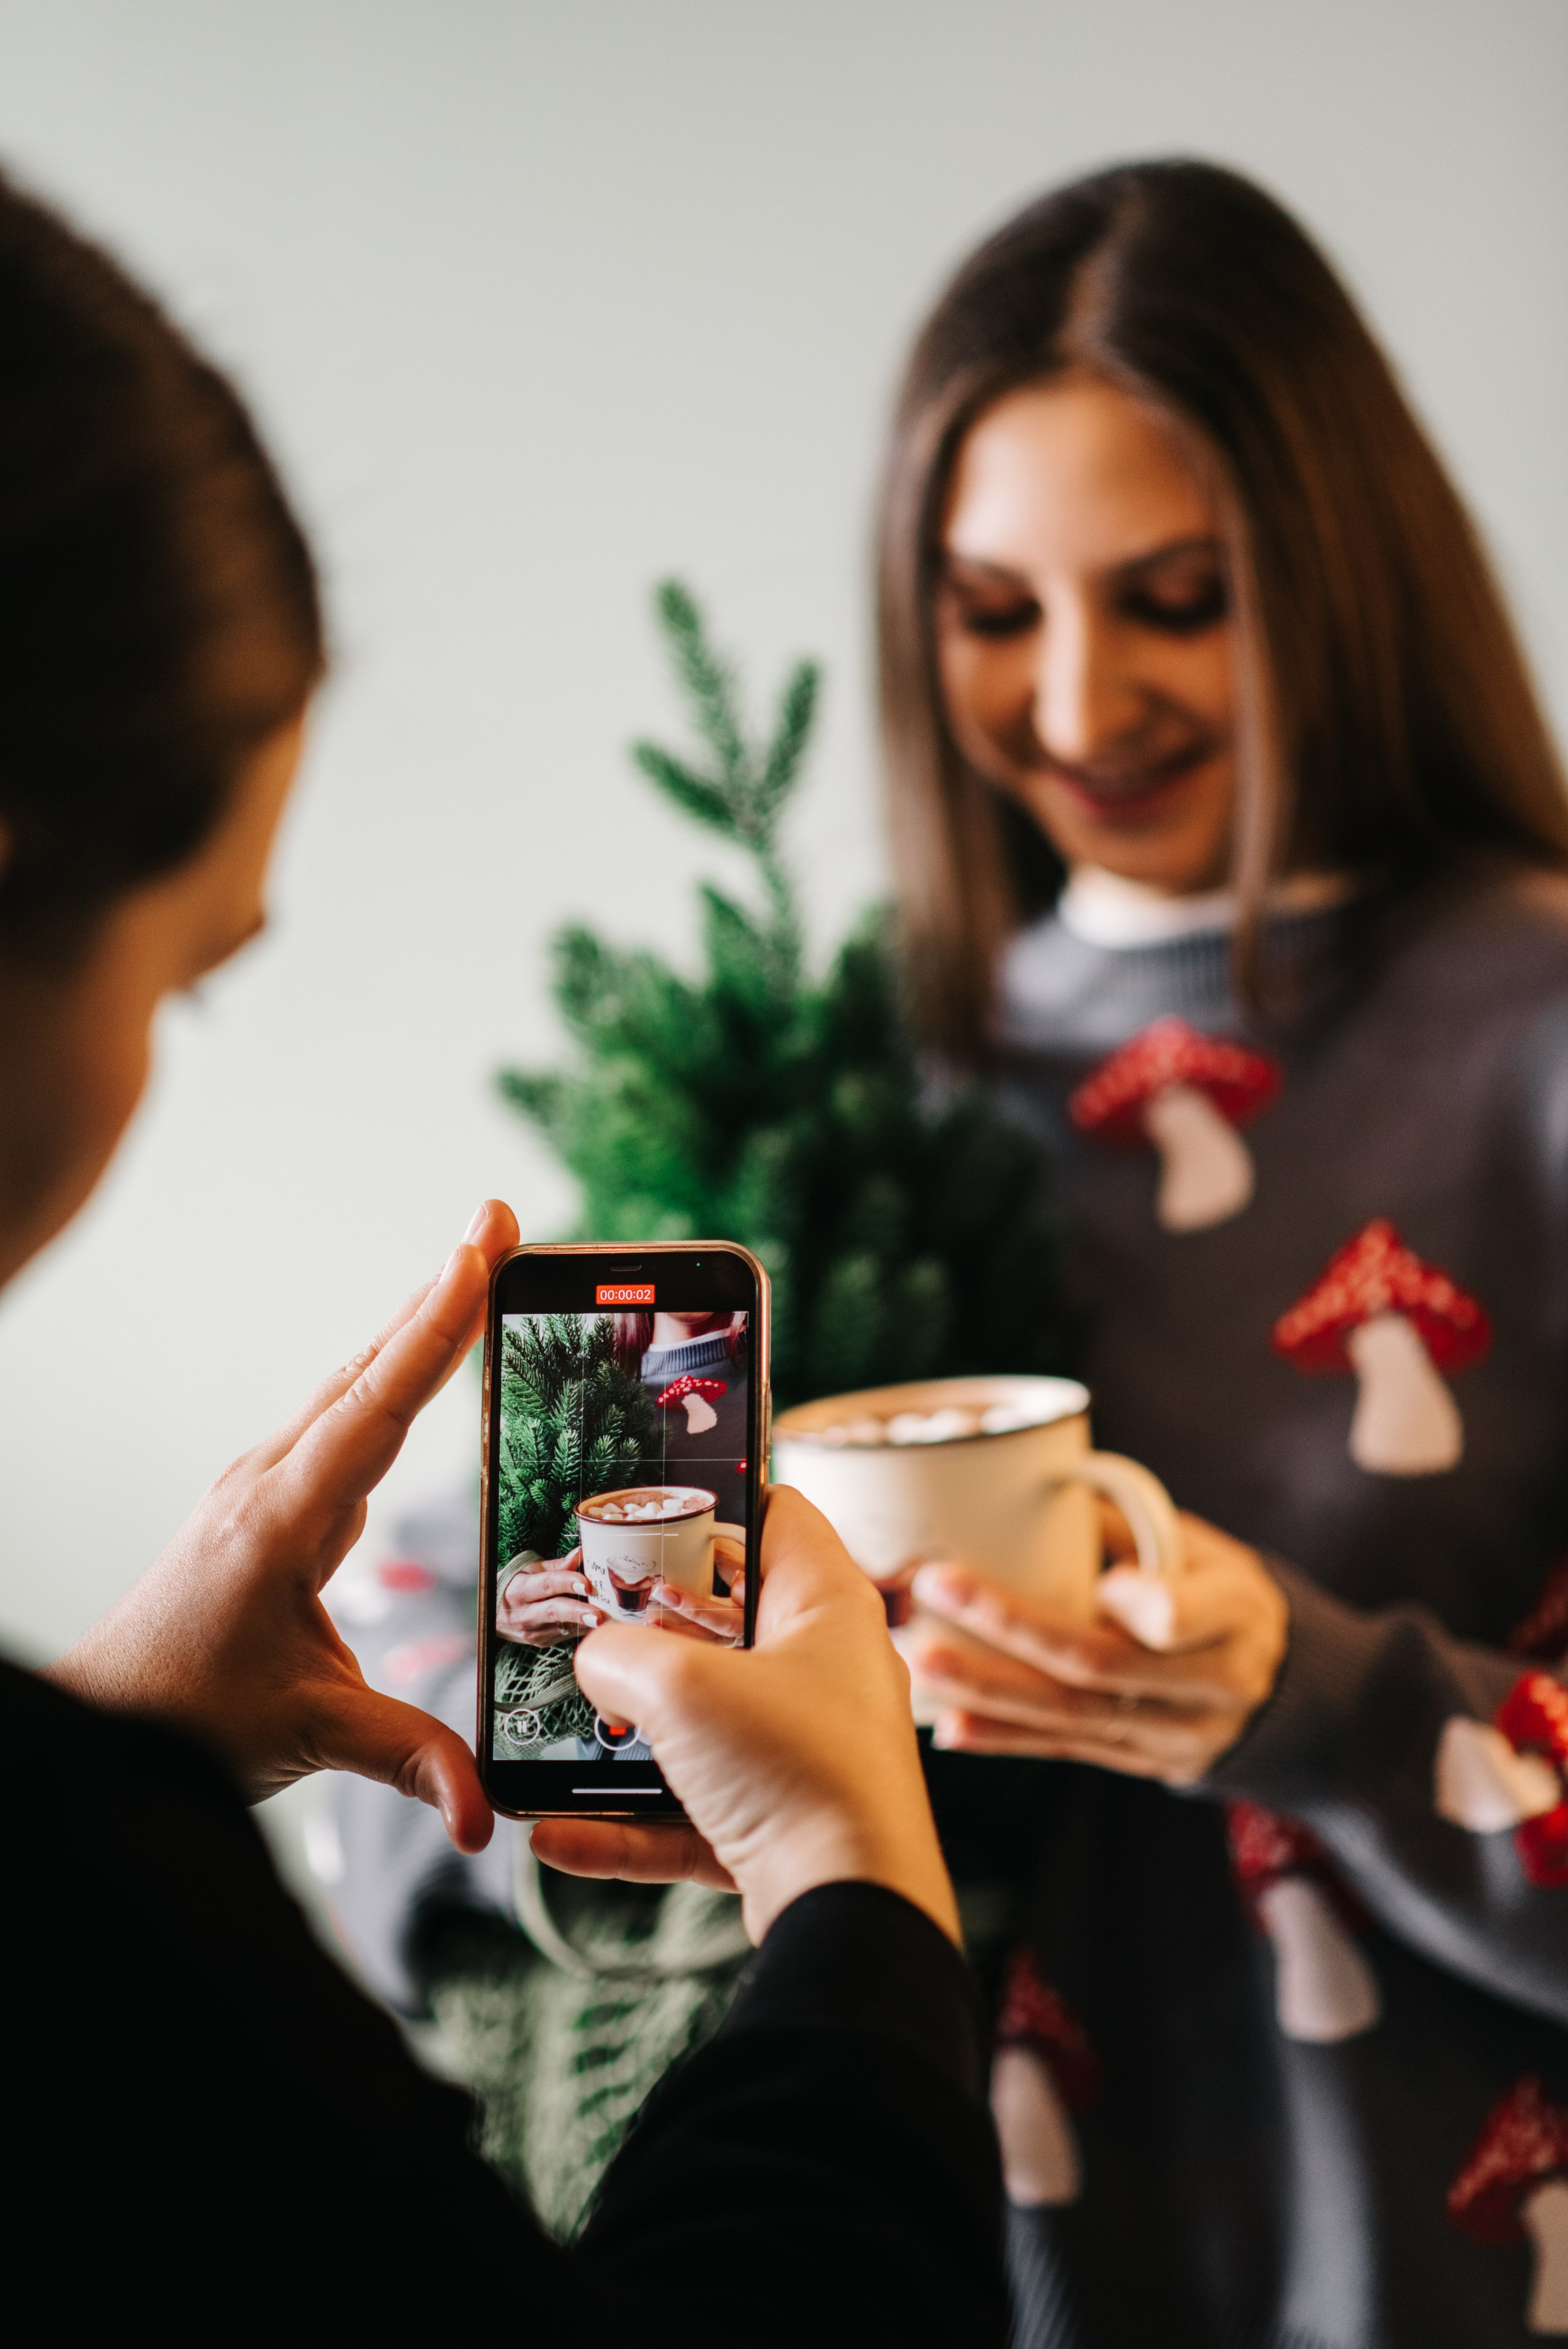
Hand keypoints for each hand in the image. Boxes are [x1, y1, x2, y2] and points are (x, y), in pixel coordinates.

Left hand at [46, 1200, 520, 1851]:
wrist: (104, 1719)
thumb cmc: (185, 1717)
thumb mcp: (306, 1734)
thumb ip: (406, 1759)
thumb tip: (482, 1815)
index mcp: (284, 1519)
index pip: (378, 1404)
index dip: (436, 1328)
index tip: (476, 1252)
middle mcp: (273, 1482)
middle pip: (369, 1368)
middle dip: (439, 1293)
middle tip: (497, 1220)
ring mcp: (269, 1485)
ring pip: (354, 1385)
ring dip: (417, 1323)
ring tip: (477, 1262)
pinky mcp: (273, 1502)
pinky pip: (344, 1418)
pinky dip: (392, 1372)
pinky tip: (421, 1356)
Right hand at [497, 1550, 603, 1645]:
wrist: (493, 1614)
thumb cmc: (514, 1585)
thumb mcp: (529, 1570)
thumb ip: (557, 1566)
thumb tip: (581, 1553)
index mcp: (519, 1589)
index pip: (546, 1585)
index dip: (567, 1583)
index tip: (587, 1584)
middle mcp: (523, 1613)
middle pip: (554, 1611)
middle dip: (577, 1612)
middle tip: (599, 1614)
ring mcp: (531, 1631)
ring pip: (561, 1626)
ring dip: (585, 1623)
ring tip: (606, 1620)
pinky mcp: (540, 1642)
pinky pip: (564, 1634)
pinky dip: (581, 1628)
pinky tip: (596, 1623)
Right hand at [531, 1487, 959, 1945]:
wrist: (851, 1910)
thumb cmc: (793, 1771)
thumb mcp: (680, 1686)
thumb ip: (620, 1656)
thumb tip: (597, 1662)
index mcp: (827, 1607)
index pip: (777, 1516)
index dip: (715, 1500)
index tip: (649, 1509)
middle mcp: (826, 1673)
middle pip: (727, 1626)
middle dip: (651, 1628)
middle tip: (587, 1620)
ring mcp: (806, 1754)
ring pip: (703, 1728)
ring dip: (628, 1737)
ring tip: (557, 1735)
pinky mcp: (784, 1828)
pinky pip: (693, 1815)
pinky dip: (629, 1826)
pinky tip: (559, 1838)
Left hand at [905, 1510, 1287, 1784]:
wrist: (1276, 1685)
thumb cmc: (1219, 1590)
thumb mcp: (1203, 1547)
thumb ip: (1128, 1523)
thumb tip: (1032, 1475)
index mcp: (1235, 1614)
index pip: (1178, 1616)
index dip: (1129, 1602)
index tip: (1091, 1578)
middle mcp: (1211, 1684)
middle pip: (1100, 1663)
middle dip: (1010, 1626)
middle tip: (935, 1585)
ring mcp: (1175, 1734)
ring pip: (1073, 1716)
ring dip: (989, 1689)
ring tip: (922, 1659)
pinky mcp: (1140, 1761)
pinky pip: (1067, 1750)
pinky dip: (1004, 1738)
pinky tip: (949, 1725)